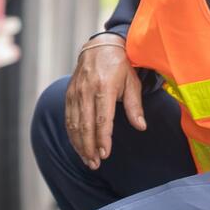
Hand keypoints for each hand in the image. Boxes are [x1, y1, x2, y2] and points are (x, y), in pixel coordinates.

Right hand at [65, 34, 146, 169]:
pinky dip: (72, 135)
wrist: (100, 46)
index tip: (105, 154)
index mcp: (104, 87)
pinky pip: (68, 118)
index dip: (102, 139)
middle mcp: (86, 91)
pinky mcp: (69, 94)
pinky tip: (78, 146)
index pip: (102, 119)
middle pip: (85, 125)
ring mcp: (75, 92)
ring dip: (79, 144)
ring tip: (88, 160)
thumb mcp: (132, 82)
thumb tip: (141, 126)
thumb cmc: (121, 65)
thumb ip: (135, 106)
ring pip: (74, 124)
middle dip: (89, 147)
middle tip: (95, 164)